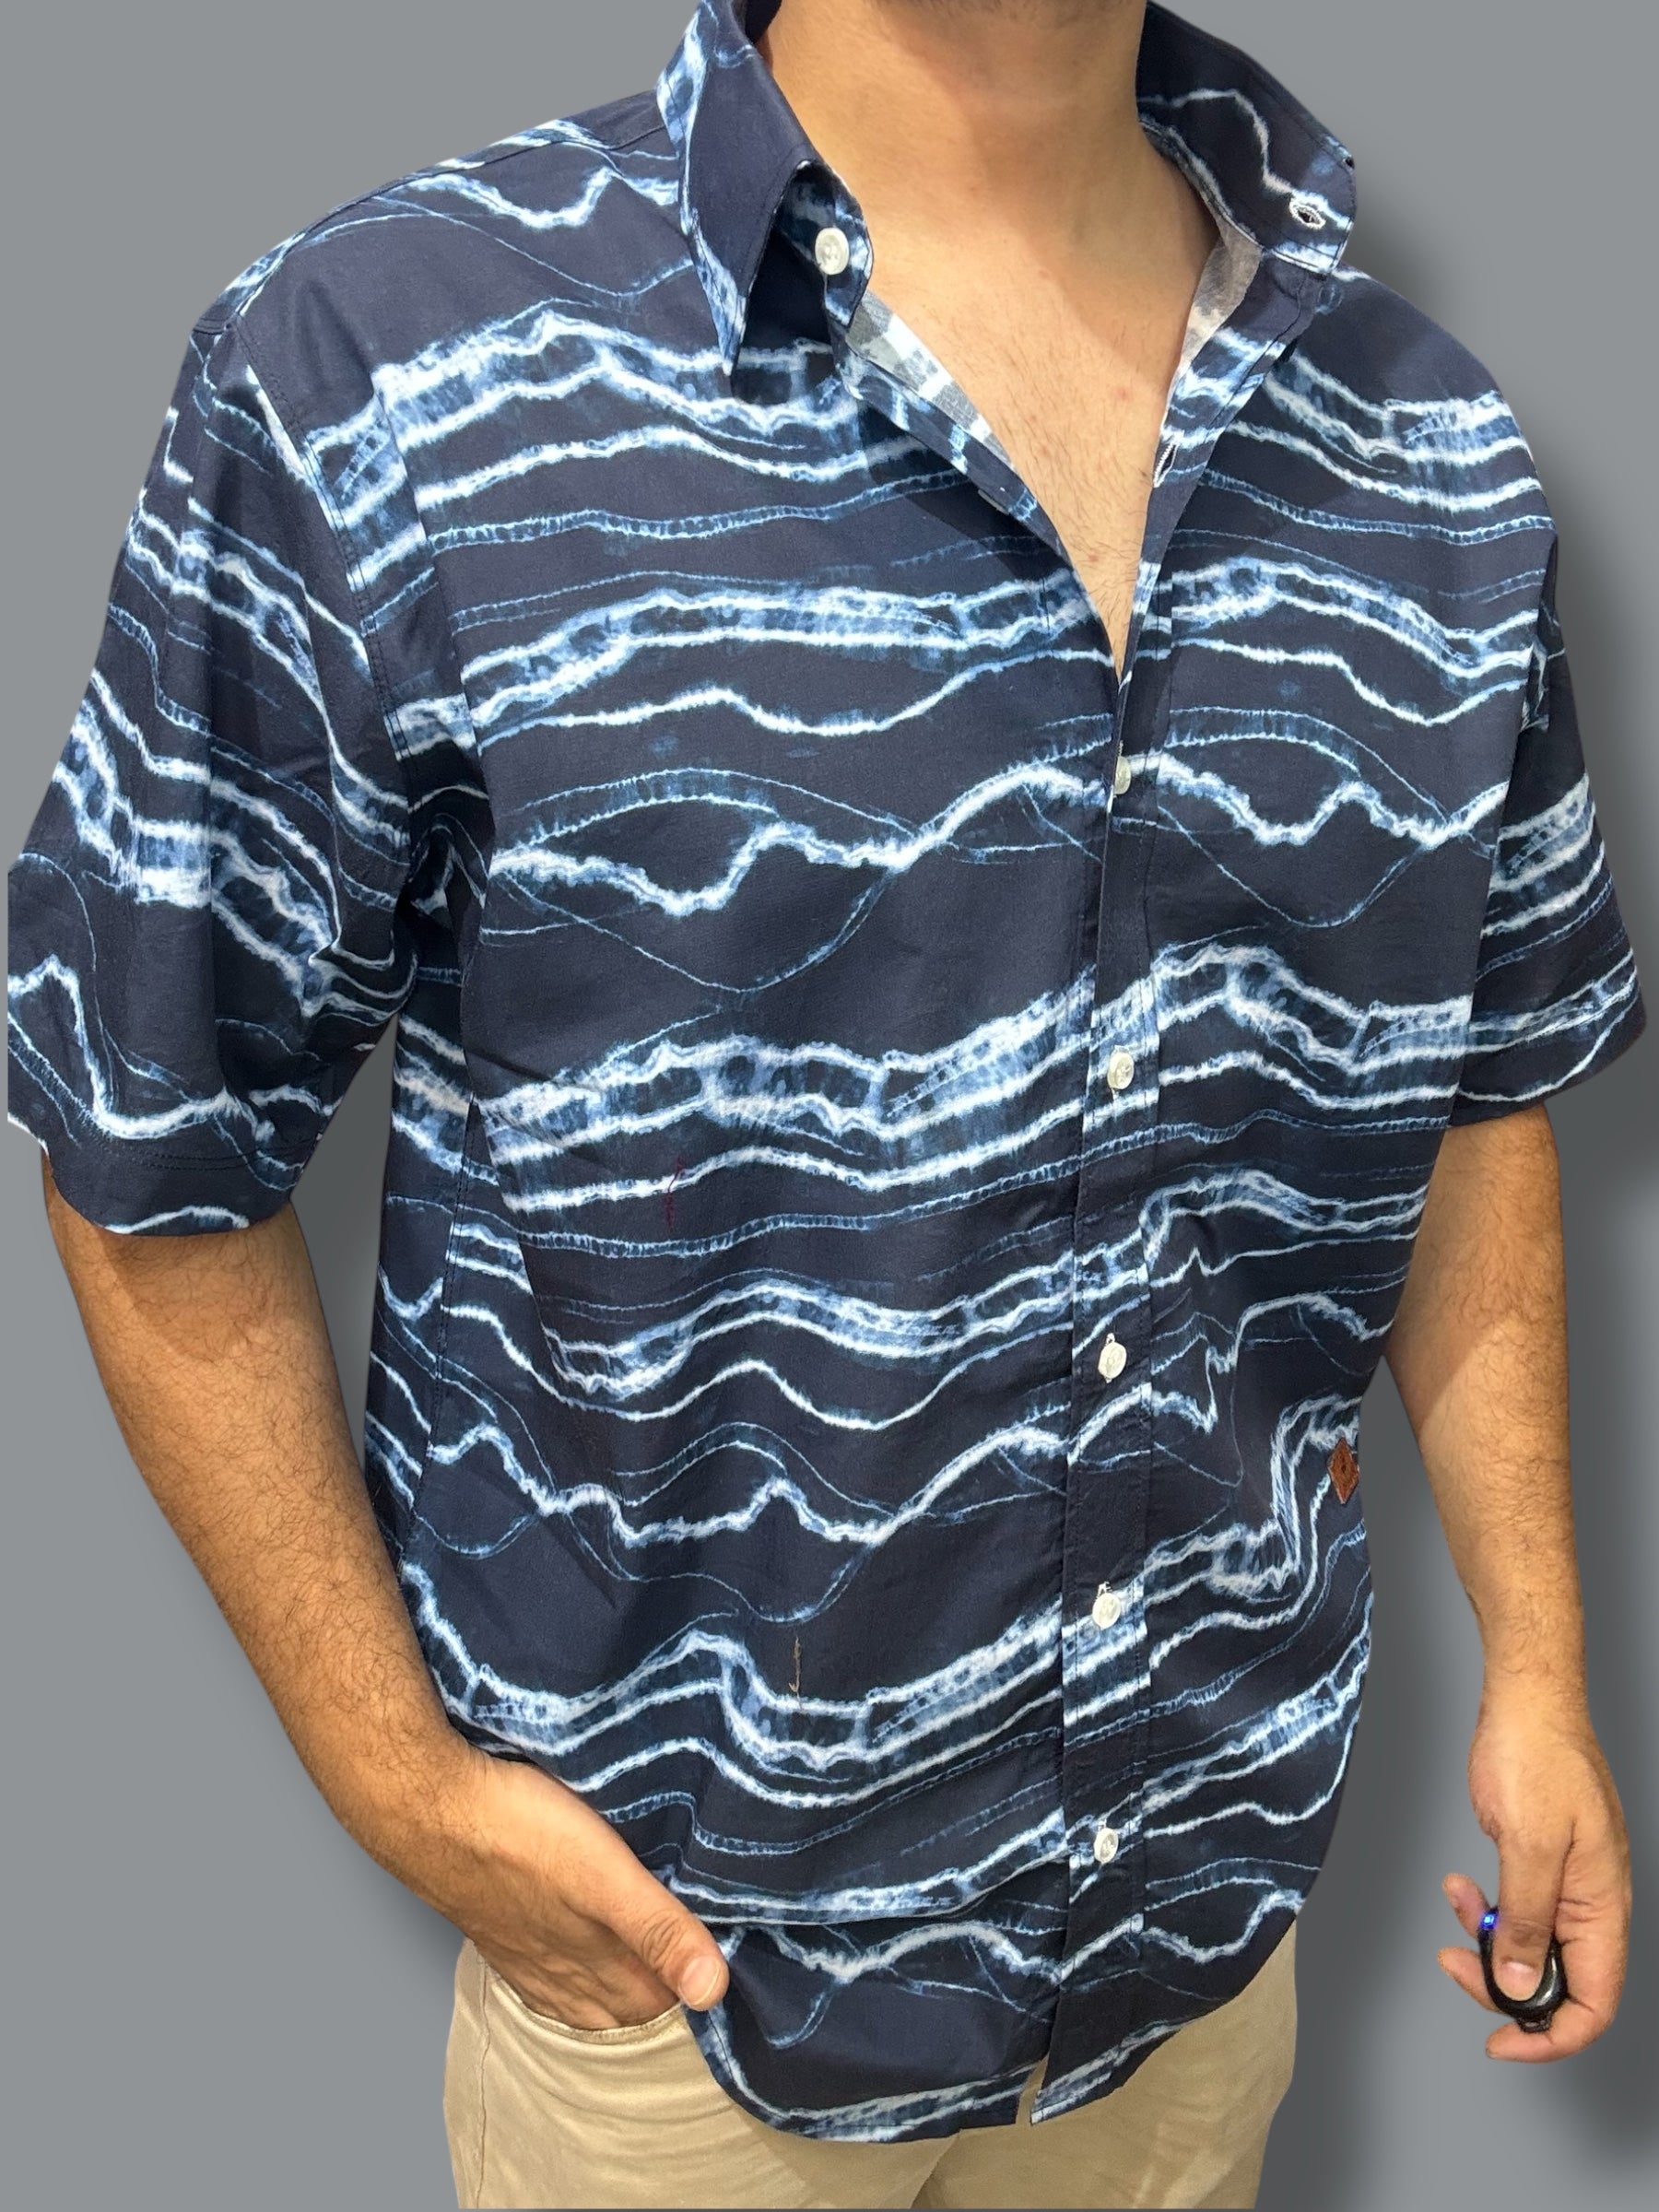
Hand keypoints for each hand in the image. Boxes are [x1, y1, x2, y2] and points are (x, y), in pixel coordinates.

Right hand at [408, 1745, 730, 2029]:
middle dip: (666, 1989)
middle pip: (626, 2003)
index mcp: (593, 1963)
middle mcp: (560, 1970)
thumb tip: (714, 1991)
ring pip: (586, 1990)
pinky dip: (574, 1971)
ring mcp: (525, 1952)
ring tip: (655, 1960)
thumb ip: (658, 1930)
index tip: (737, 1956)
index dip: (699, 1984)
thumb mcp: (604, 1876)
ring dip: (621, 1982)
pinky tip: (577, 1952)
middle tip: (705, 1953)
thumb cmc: (516, 1832)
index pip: (662, 2002)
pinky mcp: (499, 1925)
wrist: (425, 1807)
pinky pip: (546, 1970)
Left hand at [1437, 1687, 1628, 2059]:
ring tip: (1455, 1904)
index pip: (1592, 2003)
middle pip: (1553, 1982)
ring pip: (1527, 1946)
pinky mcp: (1539, 1864)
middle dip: (1502, 1984)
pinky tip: (1457, 1884)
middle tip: (1455, 1963)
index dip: (1550, 2037)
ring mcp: (1566, 1885)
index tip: (1500, 2043)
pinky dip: (1482, 1904)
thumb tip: (1517, 1990)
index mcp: (1602, 1908)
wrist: (1527, 1703)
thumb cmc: (1539, 1758)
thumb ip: (1524, 1922)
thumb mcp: (1529, 1846)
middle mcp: (1590, 1905)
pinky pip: (1513, 1908)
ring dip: (1485, 1940)